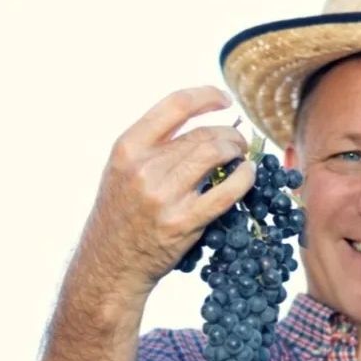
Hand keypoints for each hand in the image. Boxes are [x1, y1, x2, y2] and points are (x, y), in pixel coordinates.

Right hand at [75, 85, 254, 304]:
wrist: (111, 264)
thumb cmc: (122, 216)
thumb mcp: (122, 172)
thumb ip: (153, 147)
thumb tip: (201, 124)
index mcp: (127, 148)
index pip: (174, 106)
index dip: (206, 96)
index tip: (225, 100)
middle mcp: (144, 168)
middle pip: (202, 134)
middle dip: (229, 134)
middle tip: (239, 142)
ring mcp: (164, 196)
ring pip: (215, 155)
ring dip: (237, 152)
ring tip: (242, 158)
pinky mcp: (184, 222)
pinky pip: (226, 193)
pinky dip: (244, 179)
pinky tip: (249, 176)